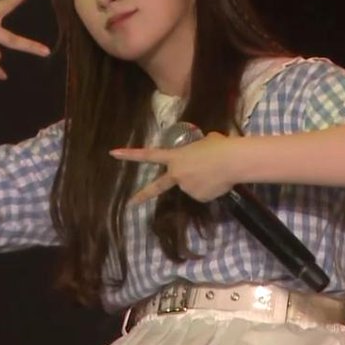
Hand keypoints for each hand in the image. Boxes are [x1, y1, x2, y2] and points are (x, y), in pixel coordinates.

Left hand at [111, 131, 239, 204]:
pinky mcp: (199, 198)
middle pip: (158, 186)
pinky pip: (203, 193)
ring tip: (215, 171)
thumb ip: (197, 149)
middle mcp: (177, 174)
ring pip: (191, 186)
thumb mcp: (205, 141)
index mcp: (175, 157)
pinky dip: (210, 189)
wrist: (232, 161)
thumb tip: (204, 153)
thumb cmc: (218, 146)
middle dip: (142, 195)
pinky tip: (218, 181)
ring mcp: (187, 188)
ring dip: (200, 181)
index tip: (113, 154)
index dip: (130, 155)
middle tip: (131, 203)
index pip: (148, 155)